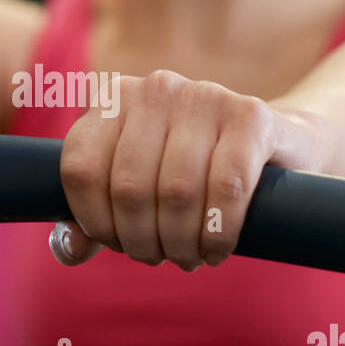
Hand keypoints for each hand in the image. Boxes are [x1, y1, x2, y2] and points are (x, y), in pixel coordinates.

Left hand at [49, 70, 331, 269]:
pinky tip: (217, 249)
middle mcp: (155, 88)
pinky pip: (227, 188)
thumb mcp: (135, 193)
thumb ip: (93, 220)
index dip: (95, 220)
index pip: (80, 168)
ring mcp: (205, 95)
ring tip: (189, 257)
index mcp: (112, 99)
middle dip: (141, 240)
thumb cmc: (192, 176)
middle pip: (129, 187)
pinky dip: (219, 232)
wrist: (276, 149)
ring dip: (181, 243)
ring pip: (177, 191)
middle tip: (161, 257)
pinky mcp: (253, 115)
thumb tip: (68, 248)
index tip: (116, 243)